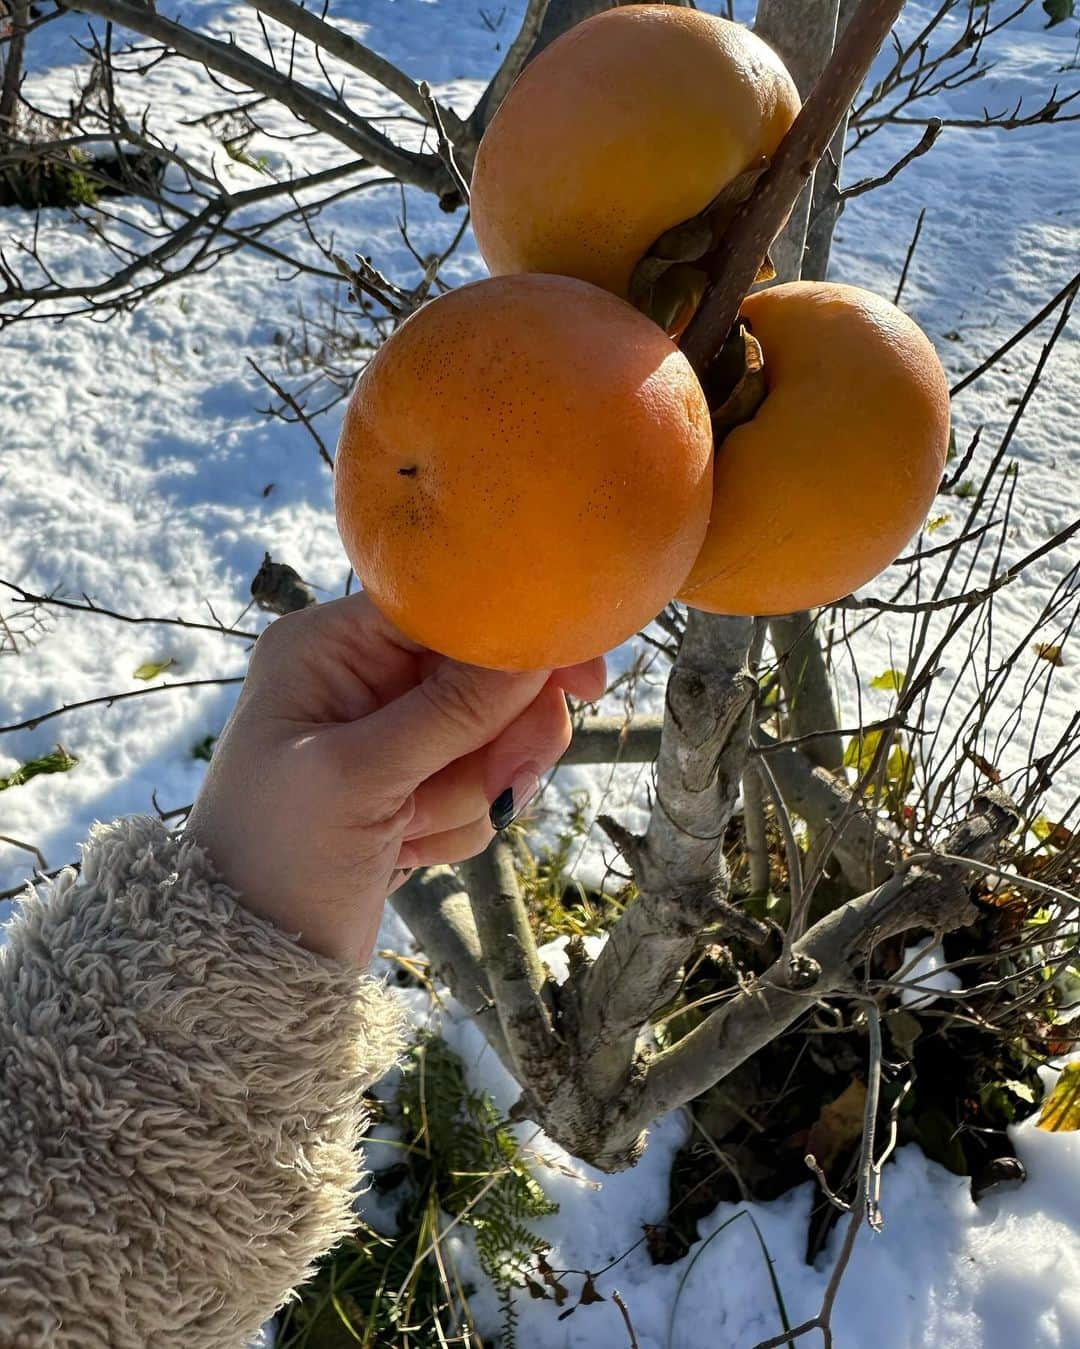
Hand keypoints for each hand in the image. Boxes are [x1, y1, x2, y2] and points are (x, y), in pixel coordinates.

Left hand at [184, 593, 604, 963]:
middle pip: (484, 678)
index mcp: (329, 647)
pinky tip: (404, 850)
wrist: (249, 964)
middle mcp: (362, 680)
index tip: (583, 679)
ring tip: (408, 830)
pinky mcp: (412, 789)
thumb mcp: (357, 777)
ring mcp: (391, 738)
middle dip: (497, 739)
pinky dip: (455, 825)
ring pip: (493, 740)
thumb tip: (535, 654)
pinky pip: (481, 789)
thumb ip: (449, 712)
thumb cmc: (274, 857)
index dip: (516, 640)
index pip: (446, 613)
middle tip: (510, 781)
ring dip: (467, 794)